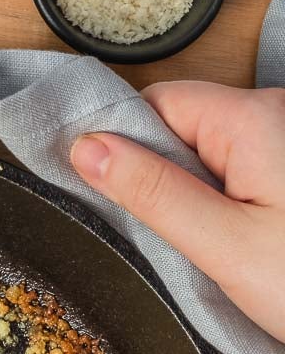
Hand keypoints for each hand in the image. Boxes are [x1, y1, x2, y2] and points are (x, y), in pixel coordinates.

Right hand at [69, 82, 284, 340]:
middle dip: (165, 179)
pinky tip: (245, 247)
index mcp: (256, 119)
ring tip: (220, 250)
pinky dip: (230, 208)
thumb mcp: (222, 246)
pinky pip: (245, 175)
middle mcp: (280, 116)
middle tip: (180, 237)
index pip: (159, 103)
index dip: (125, 145)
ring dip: (198, 199)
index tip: (115, 197)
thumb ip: (151, 192)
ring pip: (213, 155)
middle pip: (185, 127)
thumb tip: (87, 148)